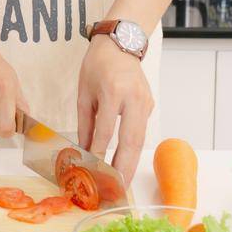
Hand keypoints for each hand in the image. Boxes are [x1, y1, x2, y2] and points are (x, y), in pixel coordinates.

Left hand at [76, 34, 154, 185]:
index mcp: (112, 91)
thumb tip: (82, 150)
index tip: (94, 170)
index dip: (100, 152)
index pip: (106, 129)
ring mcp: (145, 102)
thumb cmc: (97, 66)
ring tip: (123, 183)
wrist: (121, 44)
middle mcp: (133, 97)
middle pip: (130, 139)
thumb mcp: (84, 92)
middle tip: (117, 188)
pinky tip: (126, 163)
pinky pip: (141, 130)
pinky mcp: (149, 105)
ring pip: (140, 139)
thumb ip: (85, 123)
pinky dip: (133, 149)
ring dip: (132, 162)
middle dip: (124, 166)